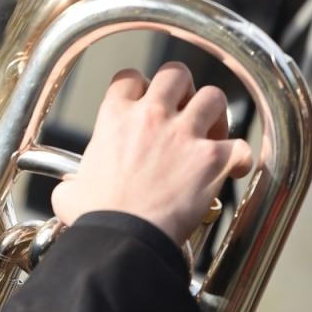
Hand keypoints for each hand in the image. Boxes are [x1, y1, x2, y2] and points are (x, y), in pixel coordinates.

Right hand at [51, 63, 252, 244]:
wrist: (123, 238)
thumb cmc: (96, 217)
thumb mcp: (70, 191)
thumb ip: (74, 180)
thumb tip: (72, 188)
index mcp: (114, 117)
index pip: (130, 77)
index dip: (140, 87)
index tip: (144, 104)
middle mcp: (151, 116)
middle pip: (176, 74)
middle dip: (183, 89)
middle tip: (183, 111)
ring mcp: (185, 135)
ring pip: (213, 97)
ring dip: (215, 115)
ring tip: (210, 134)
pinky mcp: (213, 160)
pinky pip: (241, 145)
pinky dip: (241, 157)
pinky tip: (233, 170)